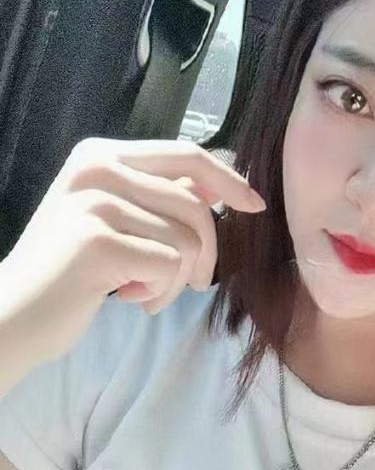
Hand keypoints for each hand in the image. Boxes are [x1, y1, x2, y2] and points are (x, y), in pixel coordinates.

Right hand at [0, 137, 265, 364]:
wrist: (11, 315)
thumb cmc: (72, 271)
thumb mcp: (117, 221)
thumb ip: (161, 198)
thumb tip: (218, 187)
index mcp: (102, 154)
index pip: (187, 154)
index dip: (229, 180)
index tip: (255, 206)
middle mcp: (96, 168)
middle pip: (195, 206)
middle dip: (207, 253)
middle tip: (192, 282)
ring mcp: (95, 203)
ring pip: (188, 240)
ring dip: (178, 280)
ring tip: (146, 291)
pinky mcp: (98, 242)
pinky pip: (170, 267)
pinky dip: (161, 292)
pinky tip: (129, 298)